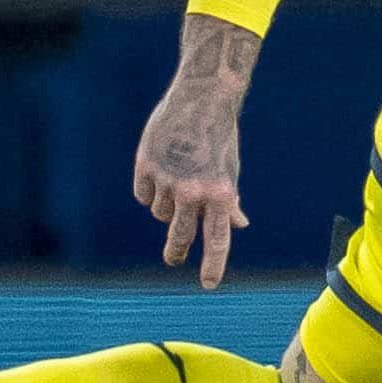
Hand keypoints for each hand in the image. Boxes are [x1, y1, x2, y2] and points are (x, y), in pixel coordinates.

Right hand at [131, 16, 258, 287]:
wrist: (202, 98)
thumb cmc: (220, 136)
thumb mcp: (230, 169)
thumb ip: (229, 200)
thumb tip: (238, 225)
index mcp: (221, 194)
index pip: (218, 239)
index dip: (213, 264)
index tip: (208, 284)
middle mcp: (194, 191)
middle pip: (180, 236)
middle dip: (176, 252)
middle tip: (173, 259)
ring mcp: (167, 180)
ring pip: (160, 212)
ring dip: (167, 204)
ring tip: (177, 177)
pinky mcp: (145, 166)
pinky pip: (143, 194)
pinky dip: (149, 188)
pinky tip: (160, 168)